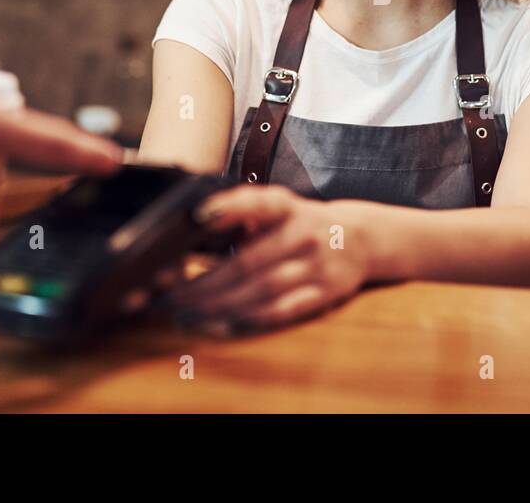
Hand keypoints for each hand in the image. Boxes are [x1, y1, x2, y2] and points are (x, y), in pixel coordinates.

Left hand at [160, 185, 369, 333]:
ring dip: (219, 305)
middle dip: (202, 283)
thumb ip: (241, 220)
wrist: (363, 238)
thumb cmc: (302, 224)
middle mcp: (303, 233)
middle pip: (247, 262)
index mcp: (286, 207)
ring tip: (184, 315)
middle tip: (166, 298)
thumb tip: (186, 236)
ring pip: (261, 289)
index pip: (258, 203)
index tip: (198, 215)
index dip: (229, 207)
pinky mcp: (327, 293)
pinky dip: (254, 319)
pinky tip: (225, 325)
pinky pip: (285, 310)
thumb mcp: (278, 211)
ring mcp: (317, 265)